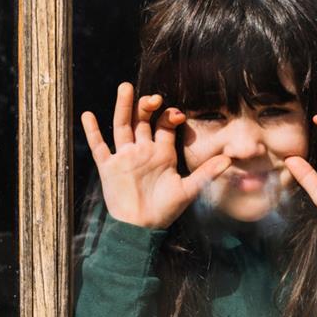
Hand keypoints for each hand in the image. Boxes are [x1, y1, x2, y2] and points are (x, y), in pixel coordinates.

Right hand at [81, 82, 230, 229]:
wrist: (141, 228)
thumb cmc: (165, 210)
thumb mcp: (188, 190)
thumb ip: (206, 172)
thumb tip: (229, 158)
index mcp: (161, 152)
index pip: (164, 126)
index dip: (169, 116)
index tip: (176, 114)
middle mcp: (142, 150)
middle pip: (141, 120)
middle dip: (146, 106)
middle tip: (153, 97)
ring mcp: (124, 157)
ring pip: (121, 126)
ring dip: (122, 107)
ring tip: (125, 87)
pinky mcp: (108, 167)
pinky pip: (99, 146)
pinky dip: (92, 131)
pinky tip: (87, 115)